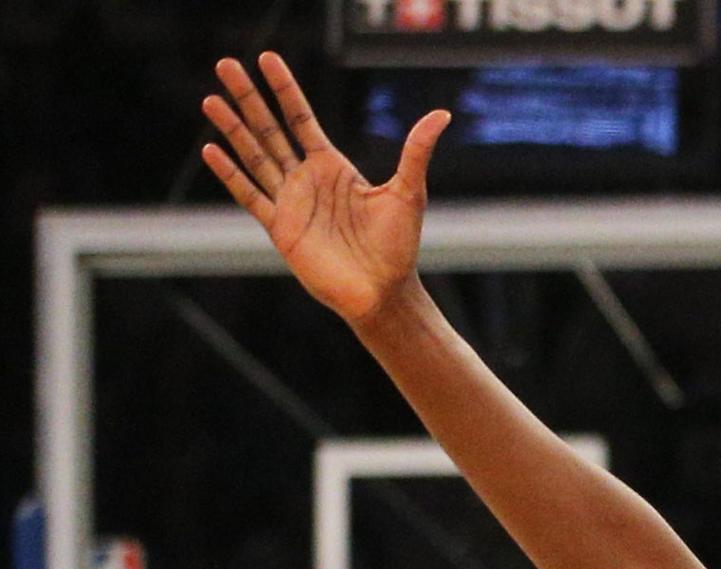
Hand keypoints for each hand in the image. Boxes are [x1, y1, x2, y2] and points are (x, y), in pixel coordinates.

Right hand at [201, 55, 447, 327]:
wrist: (384, 292)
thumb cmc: (398, 246)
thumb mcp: (409, 192)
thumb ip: (416, 152)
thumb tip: (442, 115)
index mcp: (332, 166)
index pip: (301, 118)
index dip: (285, 89)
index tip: (267, 58)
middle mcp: (306, 180)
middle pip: (270, 129)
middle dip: (249, 97)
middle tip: (225, 64)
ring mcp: (290, 202)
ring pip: (255, 155)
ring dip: (232, 128)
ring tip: (211, 99)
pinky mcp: (280, 228)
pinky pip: (250, 196)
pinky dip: (231, 174)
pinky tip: (211, 150)